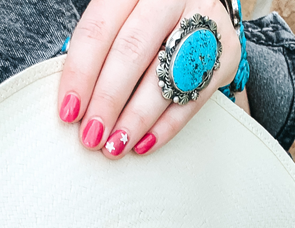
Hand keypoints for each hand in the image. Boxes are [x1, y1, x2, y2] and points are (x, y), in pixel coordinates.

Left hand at [58, 0, 241, 157]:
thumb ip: (99, 48)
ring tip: (115, 145)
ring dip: (135, 119)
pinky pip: (193, 97)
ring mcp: (203, 20)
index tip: (69, 111)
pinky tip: (144, 143)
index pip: (99, 29)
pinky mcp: (225, 51)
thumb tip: (74, 100)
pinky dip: (166, 126)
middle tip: (92, 135)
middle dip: (107, 100)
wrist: (203, 5)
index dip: (80, 73)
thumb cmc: (148, 20)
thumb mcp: (121, 18)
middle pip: (131, 52)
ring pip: (163, 76)